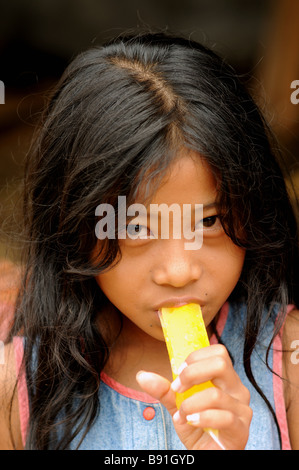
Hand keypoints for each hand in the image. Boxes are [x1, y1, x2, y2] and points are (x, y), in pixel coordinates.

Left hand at [136, 344, 251, 449]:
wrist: (206, 454)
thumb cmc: (197, 428)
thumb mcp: (177, 405)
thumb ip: (163, 390)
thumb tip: (141, 375)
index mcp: (225, 379)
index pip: (218, 352)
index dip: (195, 358)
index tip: (178, 372)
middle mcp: (237, 390)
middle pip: (221, 362)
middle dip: (192, 374)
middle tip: (177, 389)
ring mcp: (242, 409)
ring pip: (216, 395)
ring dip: (190, 405)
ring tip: (182, 415)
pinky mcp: (241, 430)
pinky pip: (224, 418)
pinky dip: (201, 418)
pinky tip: (191, 422)